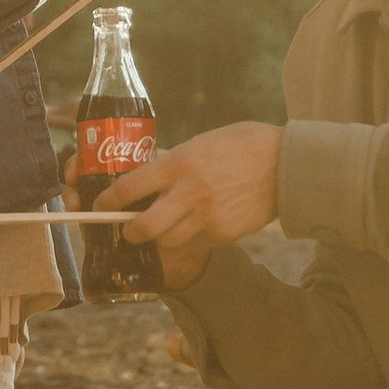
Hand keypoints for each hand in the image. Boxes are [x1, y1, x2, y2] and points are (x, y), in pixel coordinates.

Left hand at [118, 124, 283, 286]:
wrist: (286, 163)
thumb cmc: (242, 145)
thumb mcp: (200, 144)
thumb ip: (174, 164)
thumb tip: (147, 179)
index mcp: (179, 163)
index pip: (129, 188)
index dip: (107, 202)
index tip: (101, 205)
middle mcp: (189, 193)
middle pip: (142, 228)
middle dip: (129, 233)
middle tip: (127, 230)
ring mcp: (207, 217)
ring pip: (167, 242)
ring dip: (159, 238)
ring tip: (162, 229)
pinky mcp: (224, 234)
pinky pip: (195, 244)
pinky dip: (189, 239)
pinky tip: (196, 227)